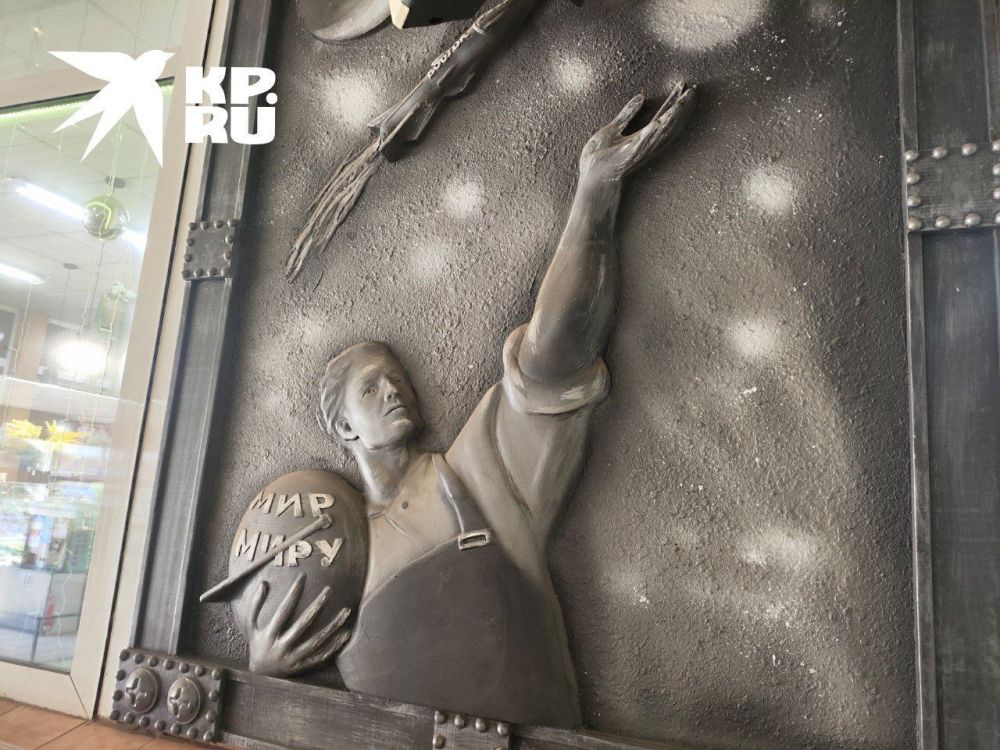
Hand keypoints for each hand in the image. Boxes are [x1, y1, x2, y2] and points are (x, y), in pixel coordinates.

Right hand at [247, 574, 351, 676]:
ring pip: (316, 641)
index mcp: (269, 635)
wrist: (260, 675)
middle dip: (317, 605)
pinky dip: (335, 646)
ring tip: (346, 611)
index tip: (303, 576)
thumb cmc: (257, 645)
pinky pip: (321, 656)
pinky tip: (346, 633)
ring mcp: (293, 659)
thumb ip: (255, 606)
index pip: (283, 609)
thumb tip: (263, 583)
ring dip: (333, 626)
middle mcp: (282, 647)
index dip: (293, 592)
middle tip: (329, 589)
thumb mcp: (251, 627)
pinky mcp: (303, 667)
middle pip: (303, 624)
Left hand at [579, 83, 694, 184]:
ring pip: (659, 130)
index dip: (672, 101)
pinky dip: (650, 133)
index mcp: (641, 136)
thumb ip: (627, 114)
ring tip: (682, 102)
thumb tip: (641, 96)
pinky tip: (657, 123)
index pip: (661, 115)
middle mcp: (644, 143)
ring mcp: (638, 149)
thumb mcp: (612, 129)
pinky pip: (641, 142)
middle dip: (679, 106)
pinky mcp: (628, 155)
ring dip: (670, 116)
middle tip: (691, 90)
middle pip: (666, 121)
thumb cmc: (599, 158)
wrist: (591, 179)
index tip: (683, 86)